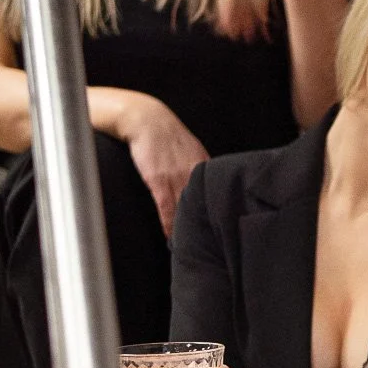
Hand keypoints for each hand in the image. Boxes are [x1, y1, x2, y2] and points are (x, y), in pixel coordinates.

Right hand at [114, 95, 207, 237]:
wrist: (146, 119)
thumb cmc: (166, 133)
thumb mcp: (191, 148)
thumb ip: (201, 167)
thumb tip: (209, 184)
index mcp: (204, 165)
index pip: (215, 195)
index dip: (218, 214)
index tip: (222, 230)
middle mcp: (193, 173)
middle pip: (203, 206)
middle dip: (205, 227)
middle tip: (209, 246)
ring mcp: (176, 178)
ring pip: (185, 211)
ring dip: (186, 231)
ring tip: (188, 248)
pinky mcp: (159, 181)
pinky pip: (166, 208)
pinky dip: (169, 225)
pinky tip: (171, 237)